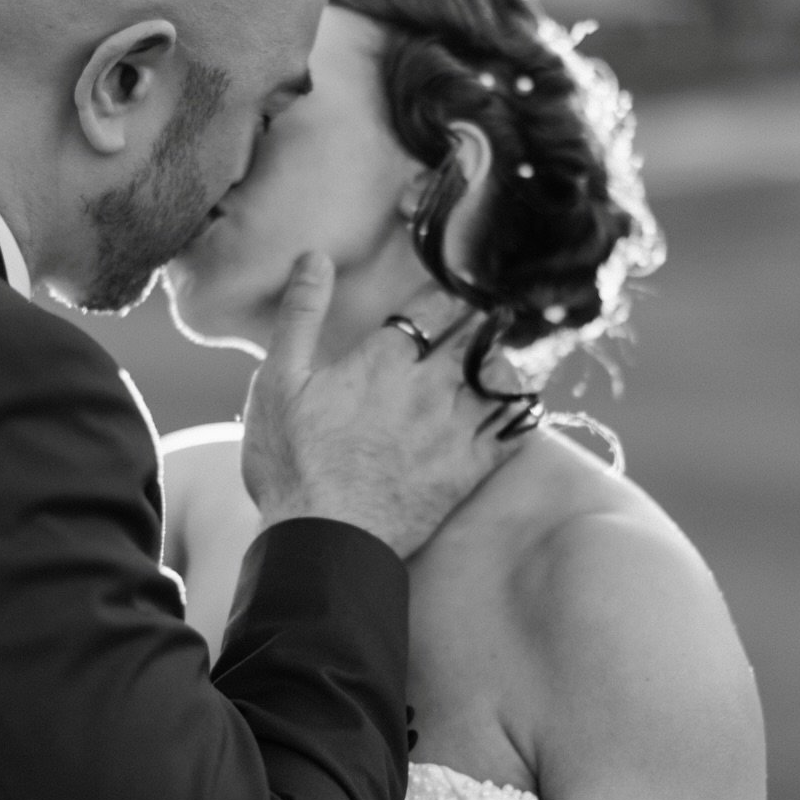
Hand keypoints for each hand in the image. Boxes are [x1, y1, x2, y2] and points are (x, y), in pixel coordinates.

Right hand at [241, 255, 536, 557]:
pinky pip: (514, 431)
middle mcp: (430, 388)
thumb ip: (300, 315)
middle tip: (491, 310)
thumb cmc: (293, 462)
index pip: (435, 304)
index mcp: (385, 360)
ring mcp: (454, 431)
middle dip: (484, 319)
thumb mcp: (278, 381)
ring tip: (498, 354)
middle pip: (476, 335)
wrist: (322, 541)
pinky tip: (519, 405)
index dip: (449, 290)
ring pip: (502, 377)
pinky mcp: (467, 472)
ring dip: (502, 359)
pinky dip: (522, 411)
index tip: (455, 287)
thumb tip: (314, 258)